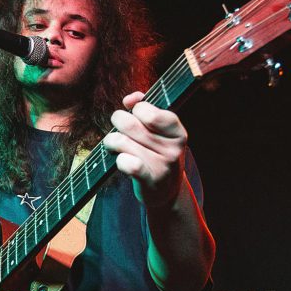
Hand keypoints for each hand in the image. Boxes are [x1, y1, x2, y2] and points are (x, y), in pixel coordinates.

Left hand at [104, 91, 187, 207]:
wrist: (166, 191)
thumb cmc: (157, 154)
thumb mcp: (159, 131)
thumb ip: (145, 108)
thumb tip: (130, 99)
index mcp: (178, 132)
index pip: (149, 111)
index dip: (137, 109)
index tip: (135, 115)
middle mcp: (173, 149)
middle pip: (130, 124)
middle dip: (118, 122)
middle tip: (119, 129)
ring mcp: (163, 166)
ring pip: (122, 142)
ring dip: (112, 142)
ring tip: (115, 146)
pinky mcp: (149, 180)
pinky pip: (127, 163)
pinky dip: (118, 159)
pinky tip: (121, 160)